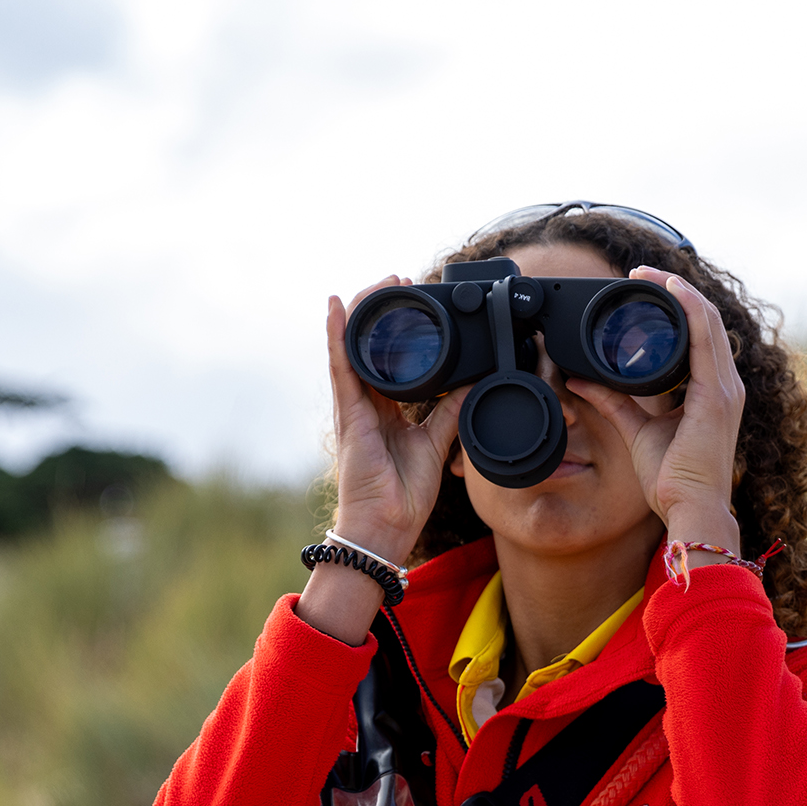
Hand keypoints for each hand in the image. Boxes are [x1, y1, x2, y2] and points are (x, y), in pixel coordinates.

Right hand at [303, 279, 461, 641]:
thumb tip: (471, 386)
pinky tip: (335, 306)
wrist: (386, 526)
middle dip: (383, 310)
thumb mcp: (436, 444)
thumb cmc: (403, 495)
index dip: (401, 330)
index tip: (416, 302)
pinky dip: (336, 335)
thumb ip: (449, 413)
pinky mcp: (348, 413)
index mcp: (386, 411)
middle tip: (401, 280)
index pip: (390, 361)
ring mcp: (353, 406)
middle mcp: (366, 403)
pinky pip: (341, 366)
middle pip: (370, 346)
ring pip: (353, 347)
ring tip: (377, 282)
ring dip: (363, 311)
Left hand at [565, 268, 745, 553]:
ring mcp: (724, 388)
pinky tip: (671, 289)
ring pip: (708, 321)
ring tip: (650, 273)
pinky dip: (690, 308)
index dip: (676, 307)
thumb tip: (581, 381)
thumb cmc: (671, 479)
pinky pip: (706, 338)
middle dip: (674, 291)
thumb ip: (613, 402)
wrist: (689, 509)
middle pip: (705, 321)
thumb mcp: (636, 430)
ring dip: (679, 291)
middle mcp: (724, 385)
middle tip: (641, 273)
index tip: (643, 289)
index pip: (699, 336)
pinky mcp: (716, 395)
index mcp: (711, 392)